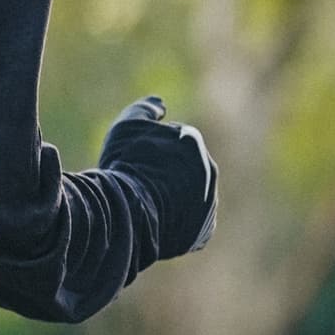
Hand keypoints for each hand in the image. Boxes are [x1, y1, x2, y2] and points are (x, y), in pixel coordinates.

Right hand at [99, 94, 216, 257]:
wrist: (130, 214)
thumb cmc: (125, 167)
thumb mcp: (126, 128)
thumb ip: (143, 110)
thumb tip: (160, 104)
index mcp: (191, 140)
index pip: (168, 142)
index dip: (146, 152)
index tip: (130, 163)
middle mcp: (208, 168)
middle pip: (182, 170)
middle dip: (163, 175)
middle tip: (136, 186)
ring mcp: (209, 200)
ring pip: (188, 197)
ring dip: (171, 200)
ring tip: (144, 208)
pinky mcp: (204, 229)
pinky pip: (191, 224)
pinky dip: (176, 224)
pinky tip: (155, 224)